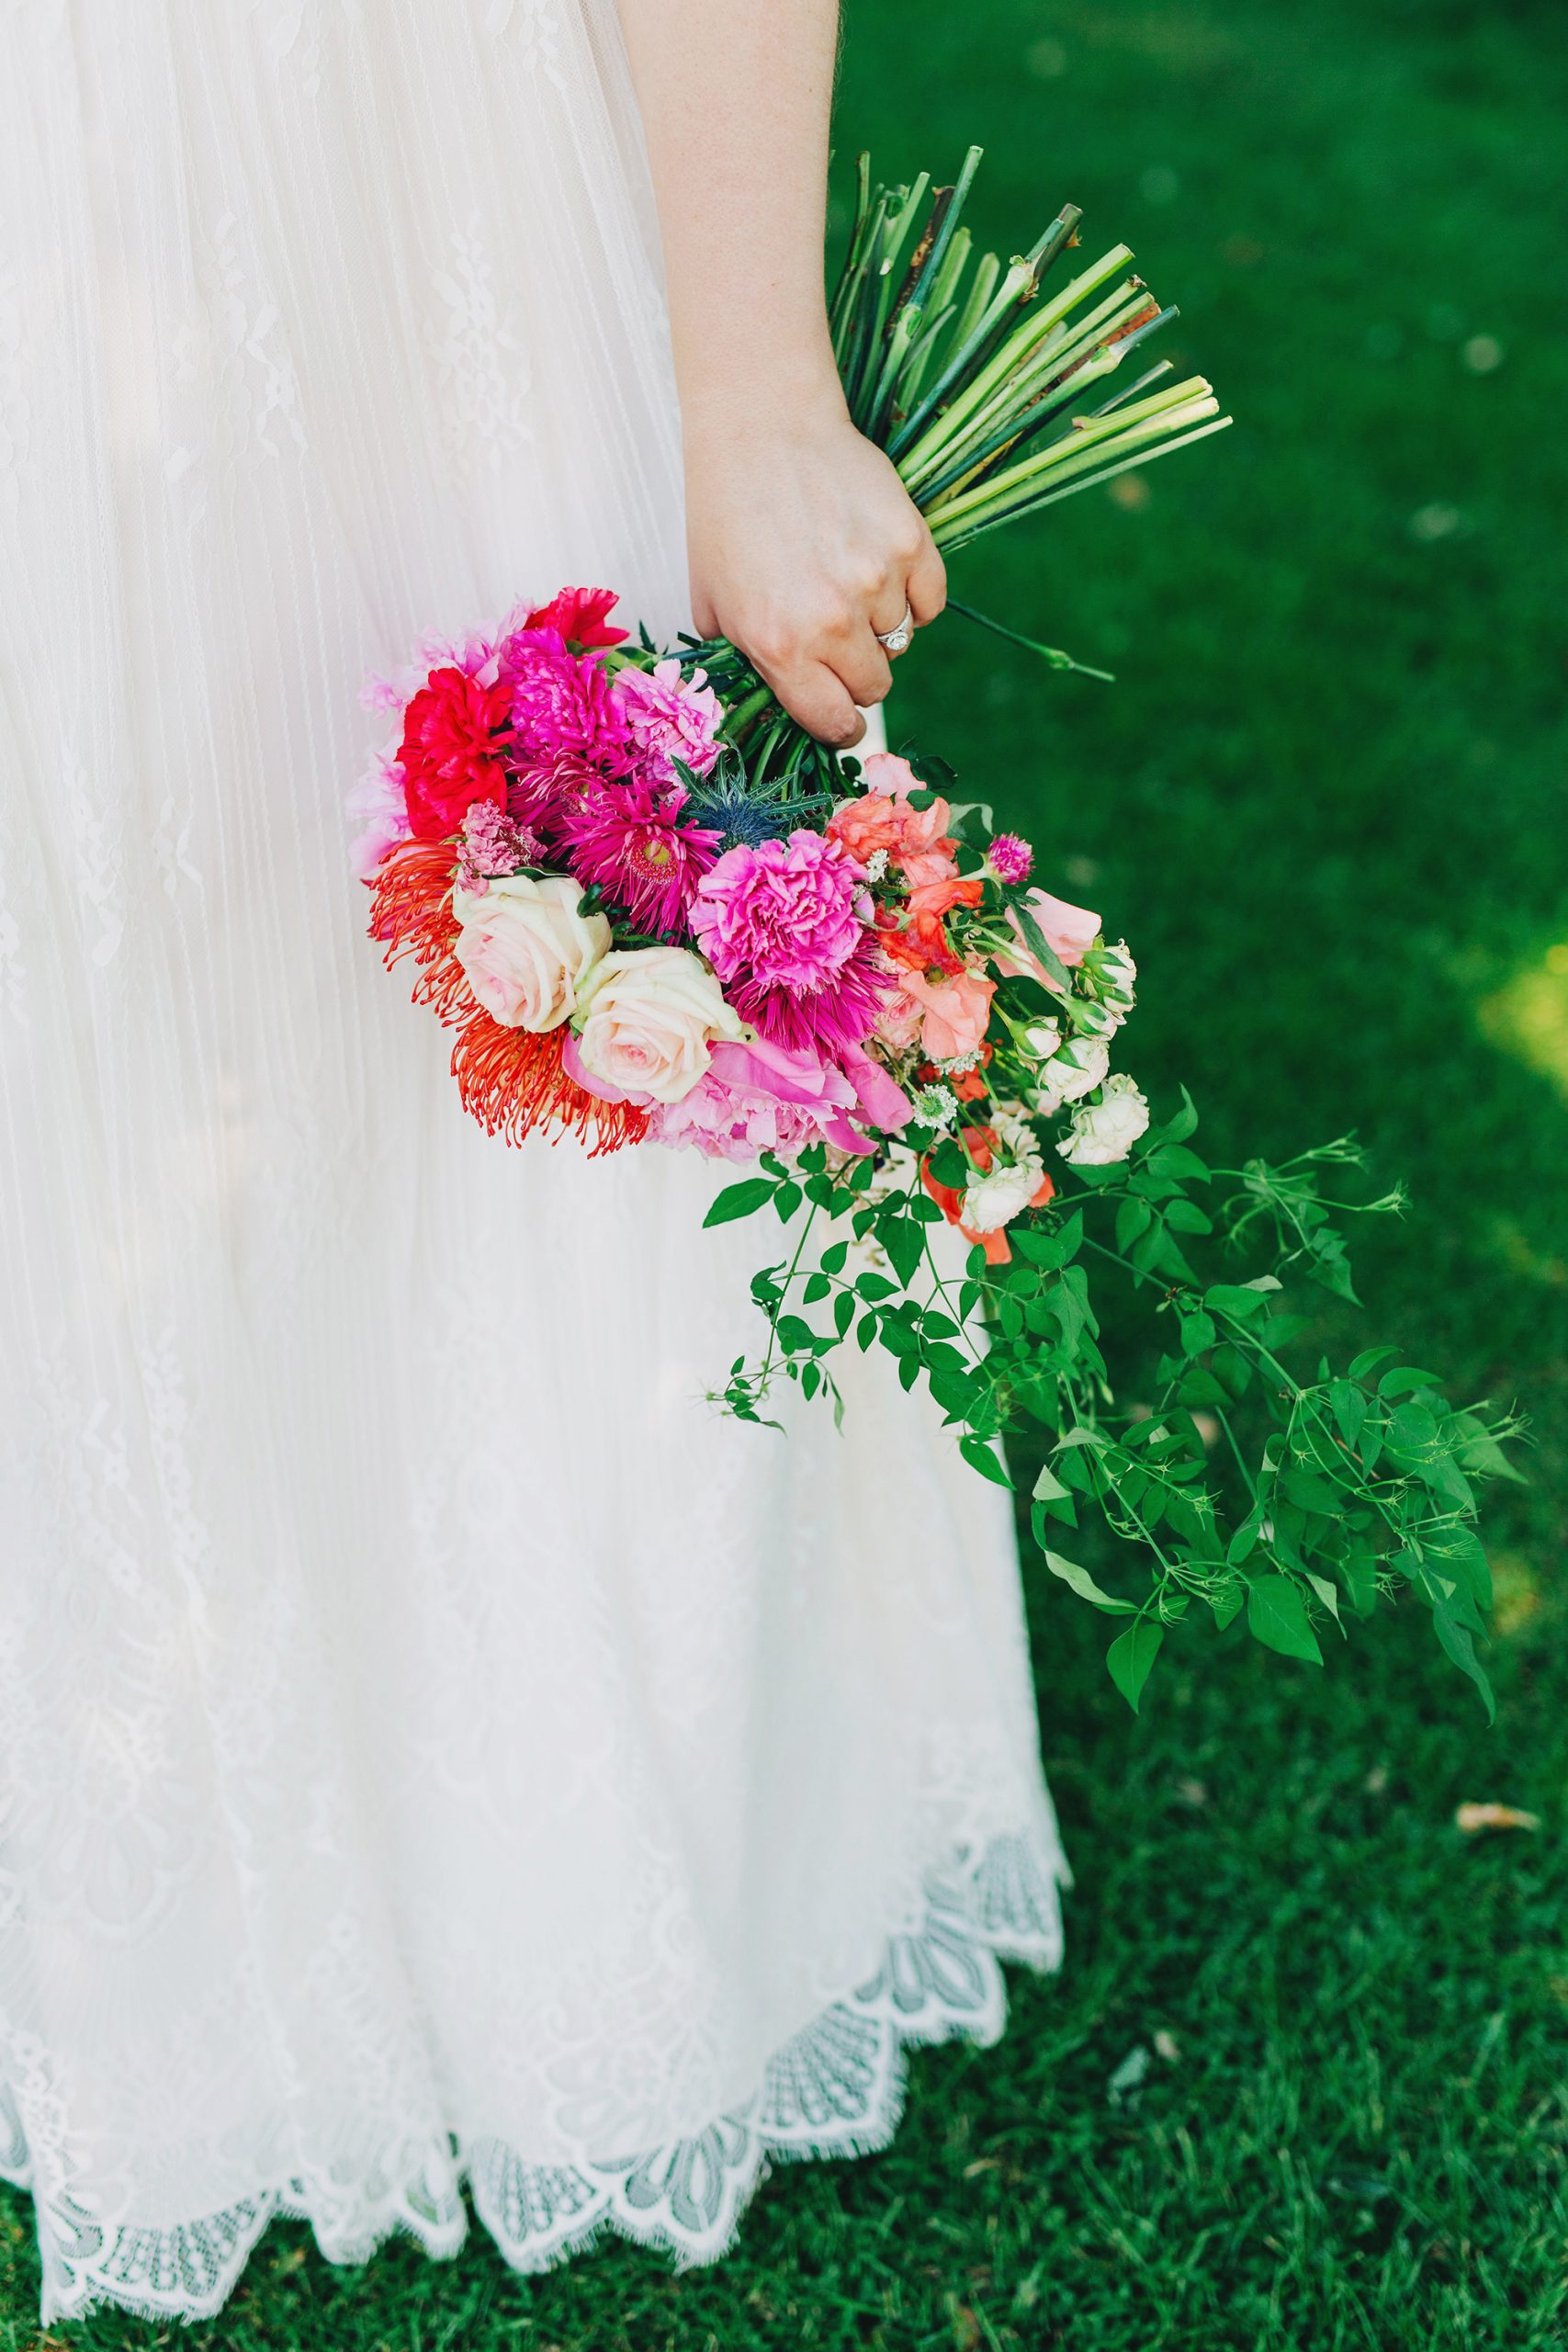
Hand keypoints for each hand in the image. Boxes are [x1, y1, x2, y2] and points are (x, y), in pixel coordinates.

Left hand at [683, 390, 946, 746]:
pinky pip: (930, 601)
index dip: (840, 726)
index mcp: (779, 646)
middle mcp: (832, 621)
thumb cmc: (727, 514)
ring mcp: (876, 580)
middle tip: (837, 637)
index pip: (833, 722)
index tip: (844, 719)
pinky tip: (882, 568)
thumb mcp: (712, 603)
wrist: (761, 430)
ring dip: (881, 625)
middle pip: (875, 686)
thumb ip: (746, 660)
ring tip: (848, 580)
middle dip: (857, 672)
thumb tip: (779, 702)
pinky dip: (914, 595)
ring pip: (901, 640)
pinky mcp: (910, 541)